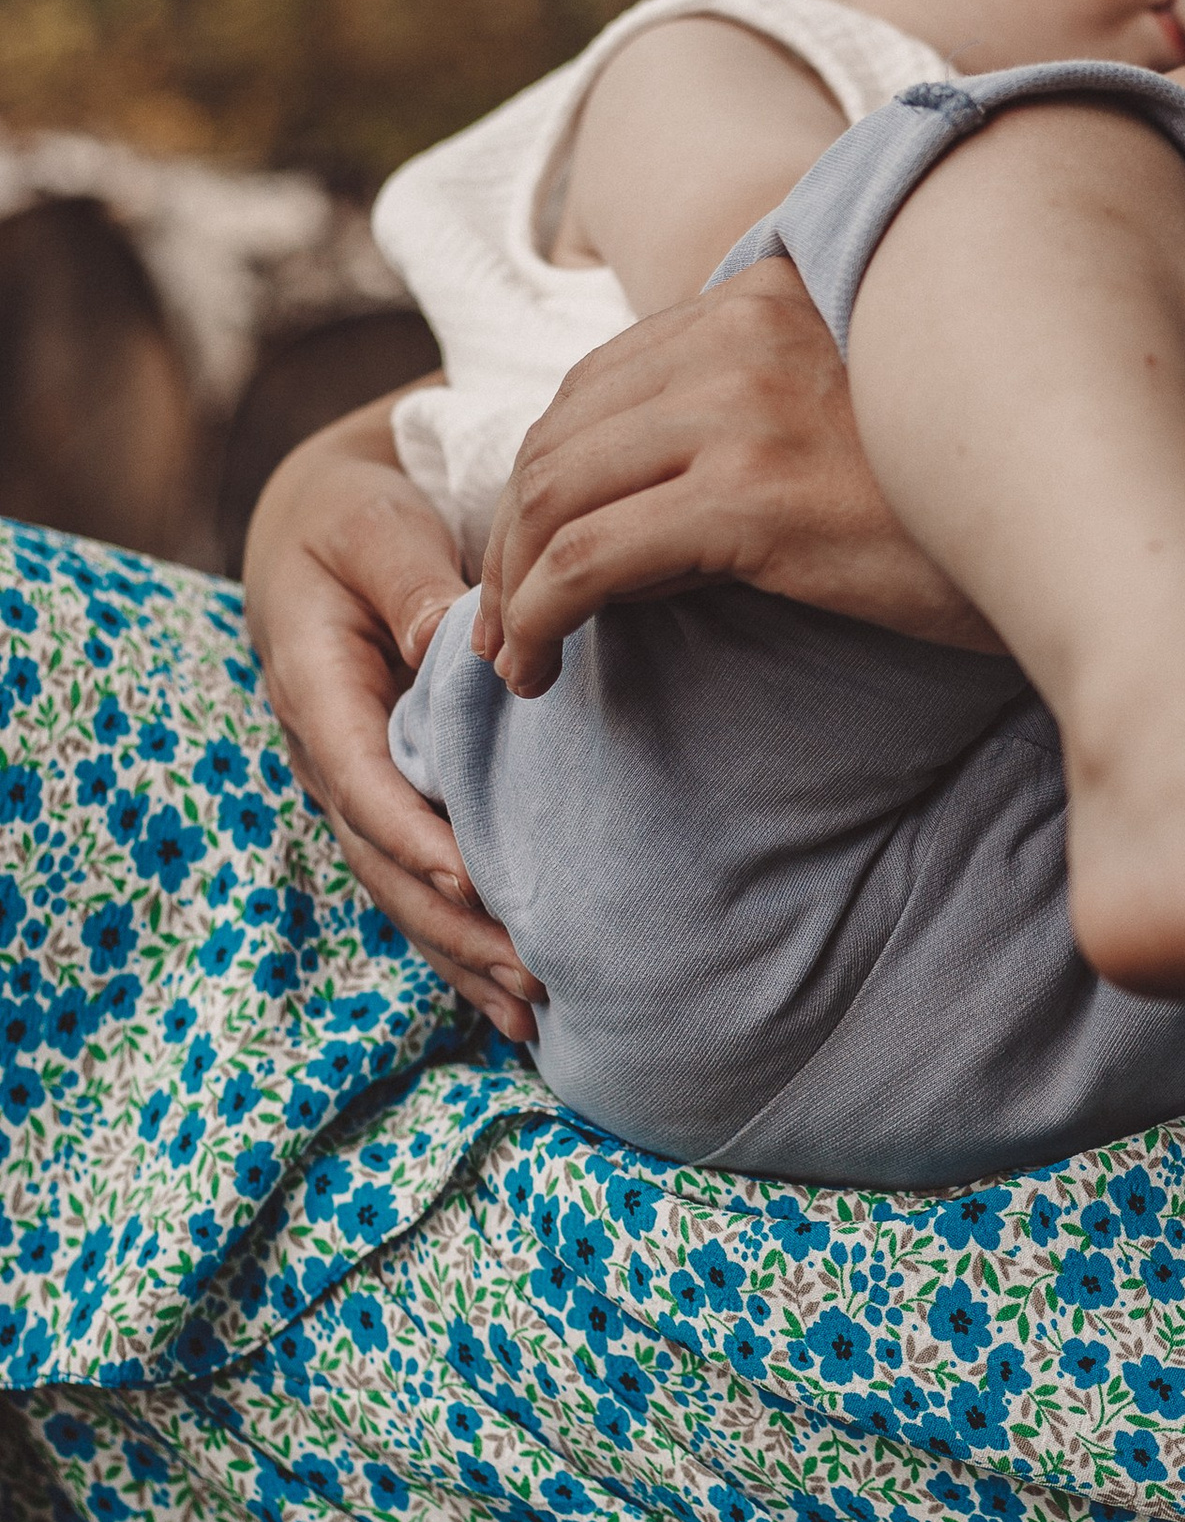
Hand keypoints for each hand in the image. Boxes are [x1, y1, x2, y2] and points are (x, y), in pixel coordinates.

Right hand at [241, 398, 544, 1040]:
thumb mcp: (370, 524)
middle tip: (530, 972)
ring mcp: (355, 784)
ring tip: (532, 1006)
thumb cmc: (357, 515)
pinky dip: (461, 940)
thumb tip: (437, 640)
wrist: (331, 523)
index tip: (473, 877)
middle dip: (451, 921)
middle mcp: (327, 751)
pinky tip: (514, 1001)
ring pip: (399, 887)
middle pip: (381, 857)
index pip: (358, 773)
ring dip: (461, 950)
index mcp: (314, 685)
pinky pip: (418, 881)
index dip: (410, 831)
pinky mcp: (391, 799)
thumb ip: (404, 577)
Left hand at [475, 256, 1000, 695]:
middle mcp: (748, 331)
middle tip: (506, 622)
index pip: (604, 377)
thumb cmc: (977, 502)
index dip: (550, 472)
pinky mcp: (750, 497)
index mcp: (770, 295)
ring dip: (512, 585)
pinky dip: (538, 617)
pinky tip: (538, 666)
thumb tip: (657, 505)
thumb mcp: (867, 417)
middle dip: (513, 536)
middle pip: (562, 431)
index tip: (538, 555)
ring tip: (514, 656)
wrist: (1078, 538)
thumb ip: (769, 410)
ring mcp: (747, 409)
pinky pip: (588, 559)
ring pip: (556, 493)